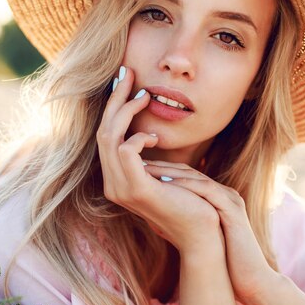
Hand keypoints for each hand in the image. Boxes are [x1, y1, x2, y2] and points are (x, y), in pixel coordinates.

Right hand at [96, 66, 223, 254]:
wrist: (201, 230)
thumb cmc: (188, 199)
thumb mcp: (164, 170)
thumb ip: (149, 155)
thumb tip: (146, 132)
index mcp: (117, 178)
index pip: (106, 135)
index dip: (113, 107)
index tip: (124, 81)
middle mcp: (112, 183)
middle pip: (103, 131)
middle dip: (115, 99)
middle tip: (128, 73)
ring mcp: (121, 188)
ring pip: (110, 136)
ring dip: (126, 111)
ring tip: (145, 95)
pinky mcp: (137, 189)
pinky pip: (125, 150)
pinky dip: (138, 136)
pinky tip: (154, 135)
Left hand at [143, 160, 276, 303]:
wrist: (250, 280)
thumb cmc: (224, 263)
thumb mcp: (199, 238)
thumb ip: (182, 226)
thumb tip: (154, 221)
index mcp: (217, 199)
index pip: (185, 176)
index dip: (161, 171)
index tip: (135, 171)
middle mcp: (225, 194)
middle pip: (190, 171)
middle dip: (162, 166)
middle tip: (137, 163)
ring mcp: (230, 200)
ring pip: (196, 177)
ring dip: (170, 172)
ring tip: (146, 170)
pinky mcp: (233, 210)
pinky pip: (208, 191)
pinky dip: (186, 186)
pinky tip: (165, 184)